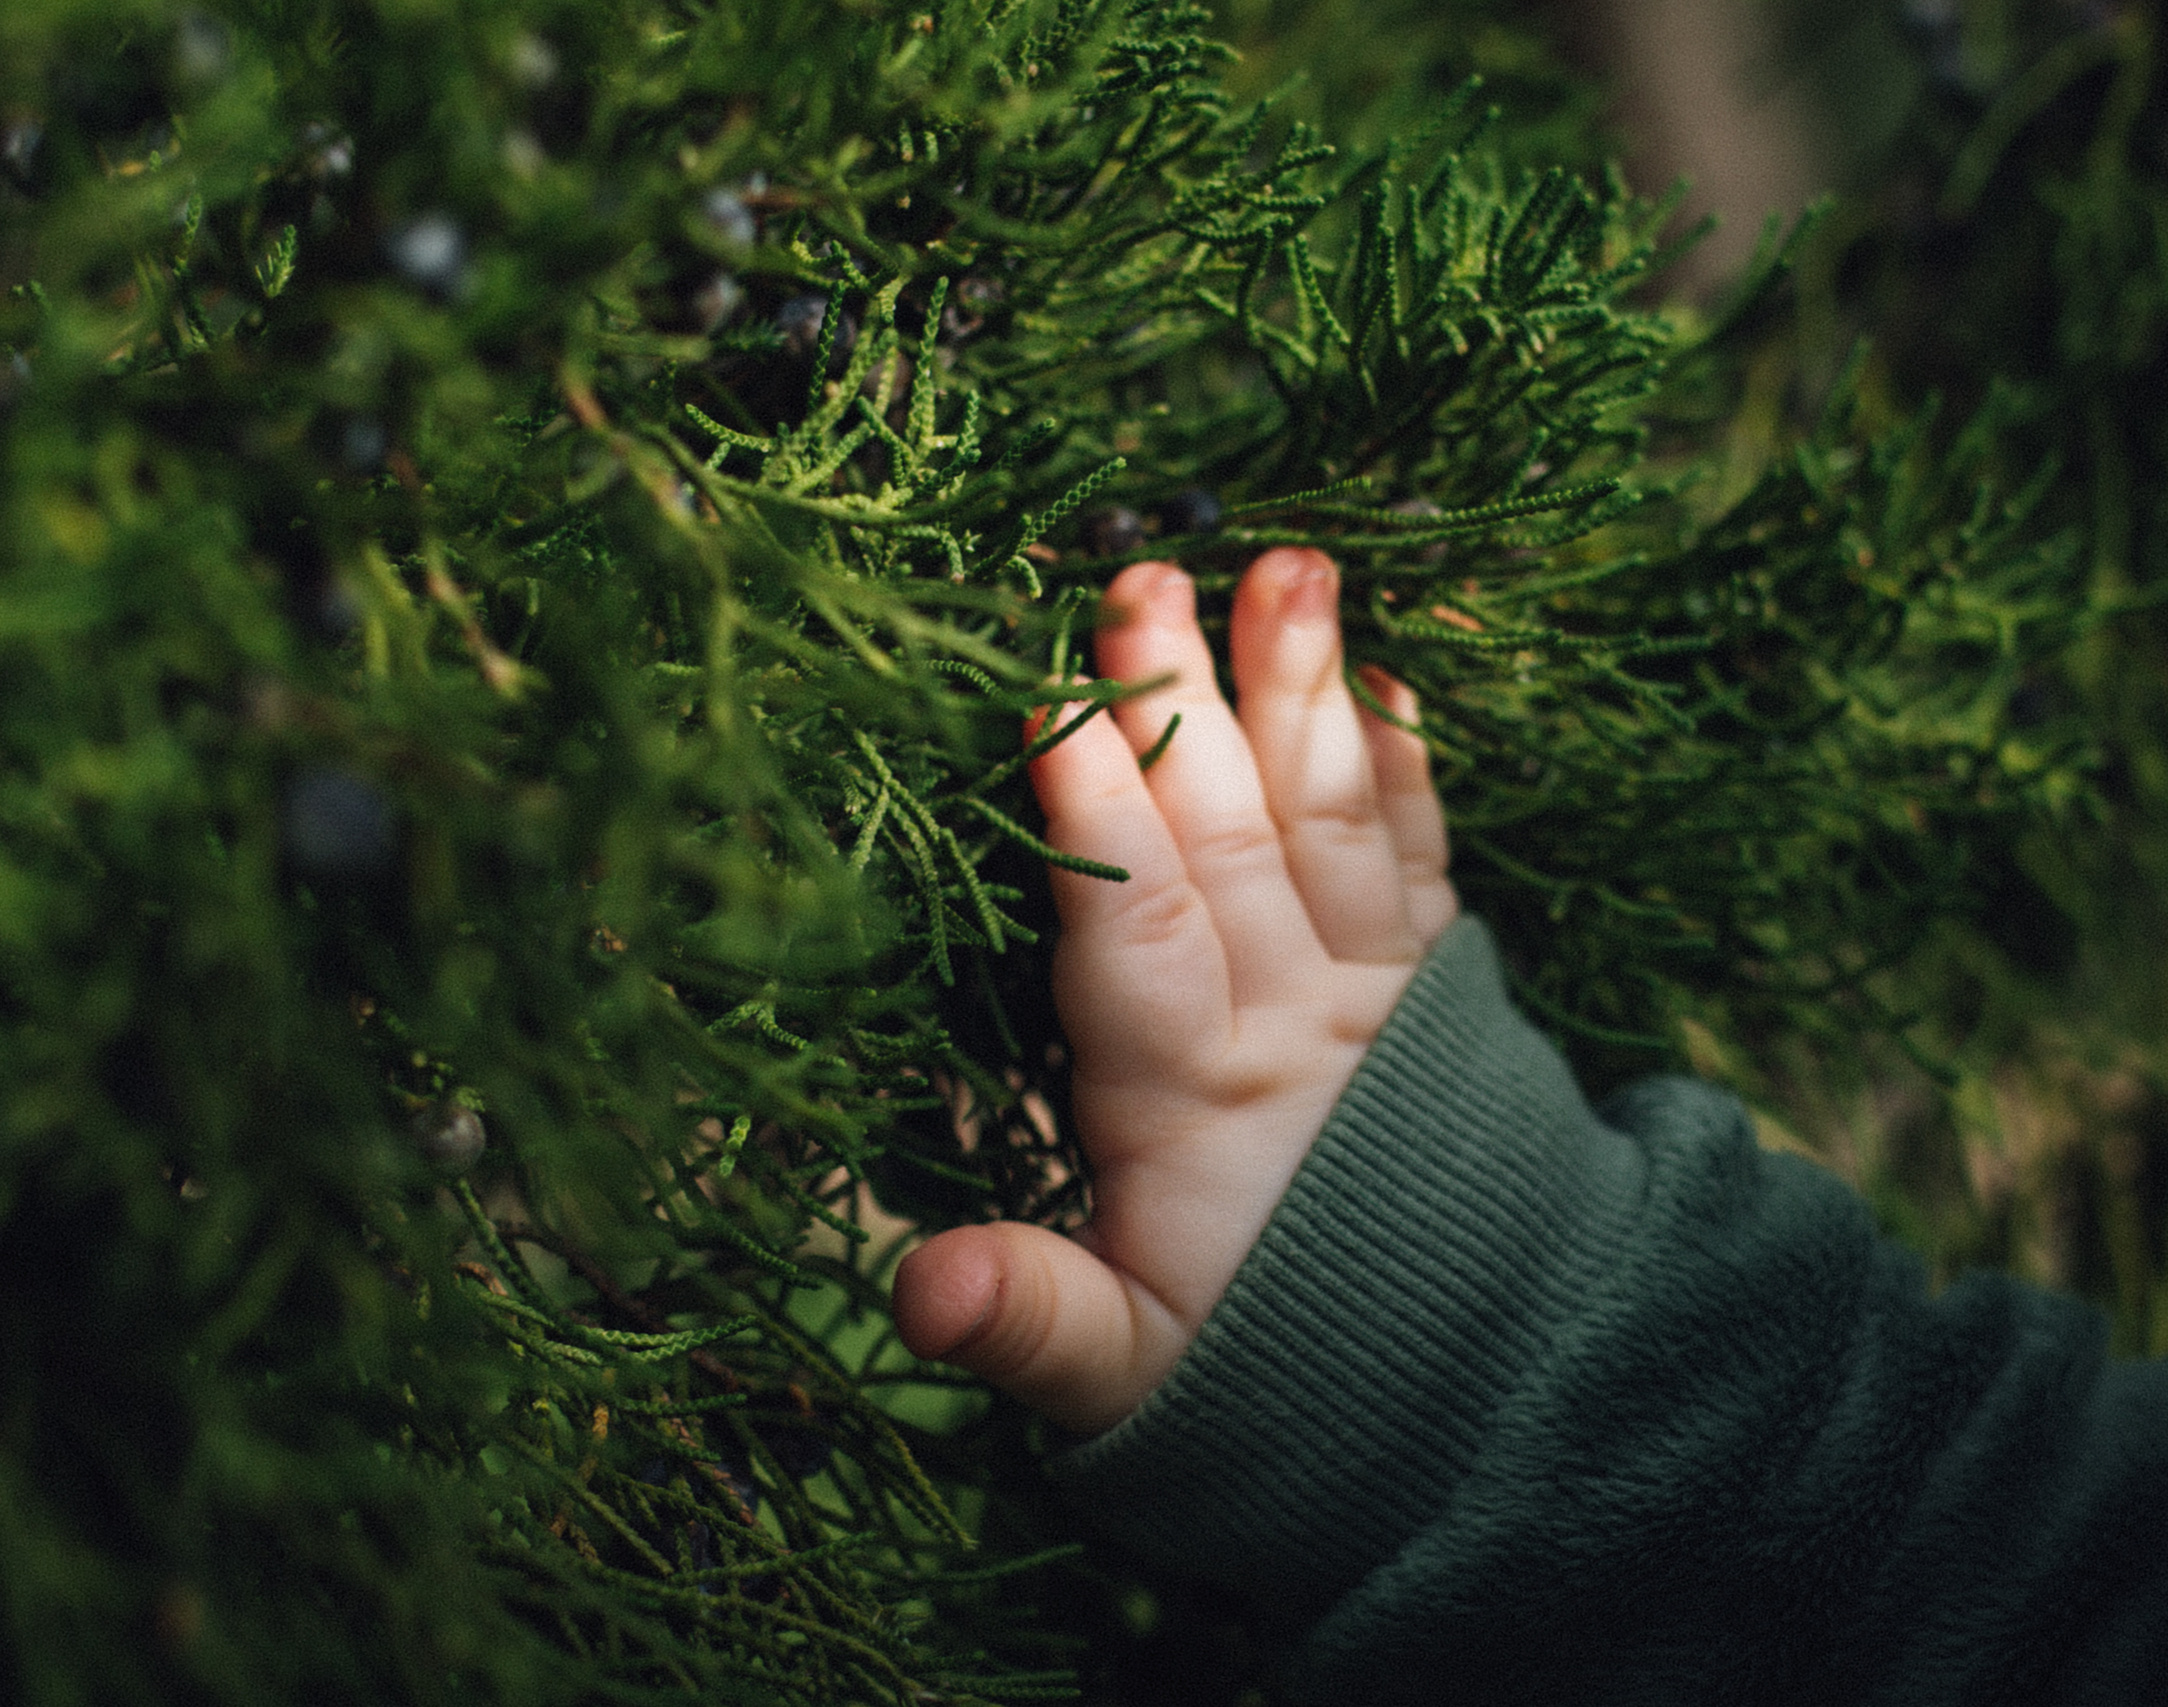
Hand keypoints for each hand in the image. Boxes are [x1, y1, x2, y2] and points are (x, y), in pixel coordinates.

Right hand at [892, 549, 1458, 1433]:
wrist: (1469, 1408)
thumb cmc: (1254, 1378)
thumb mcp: (1122, 1384)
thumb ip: (1027, 1323)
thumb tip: (919, 1289)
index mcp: (1192, 1100)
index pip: (1133, 928)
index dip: (1092, 814)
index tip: (1048, 696)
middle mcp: (1295, 1023)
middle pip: (1233, 840)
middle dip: (1182, 707)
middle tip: (1143, 577)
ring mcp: (1377, 997)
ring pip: (1338, 825)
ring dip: (1308, 694)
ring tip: (1294, 568)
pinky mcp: (1434, 994)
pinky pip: (1427, 861)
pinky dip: (1410, 770)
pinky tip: (1394, 680)